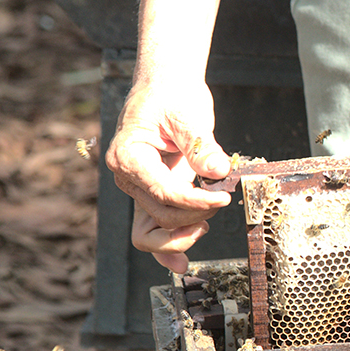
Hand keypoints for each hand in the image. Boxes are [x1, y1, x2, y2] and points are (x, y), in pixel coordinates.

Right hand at [104, 78, 230, 272]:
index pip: (163, 192)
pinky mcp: (150, 194)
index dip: (195, 201)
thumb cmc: (172, 94)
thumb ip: (202, 146)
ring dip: (183, 233)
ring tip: (208, 218)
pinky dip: (167, 247)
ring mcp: (136, 189)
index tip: (223, 197)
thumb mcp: (190, 114)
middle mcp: (126, 177)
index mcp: (128, 156)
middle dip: (195, 214)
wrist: (165, 86)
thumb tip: (219, 172)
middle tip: (223, 198)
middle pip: (160, 216)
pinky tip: (183, 263)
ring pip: (152, 232)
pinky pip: (152, 230)